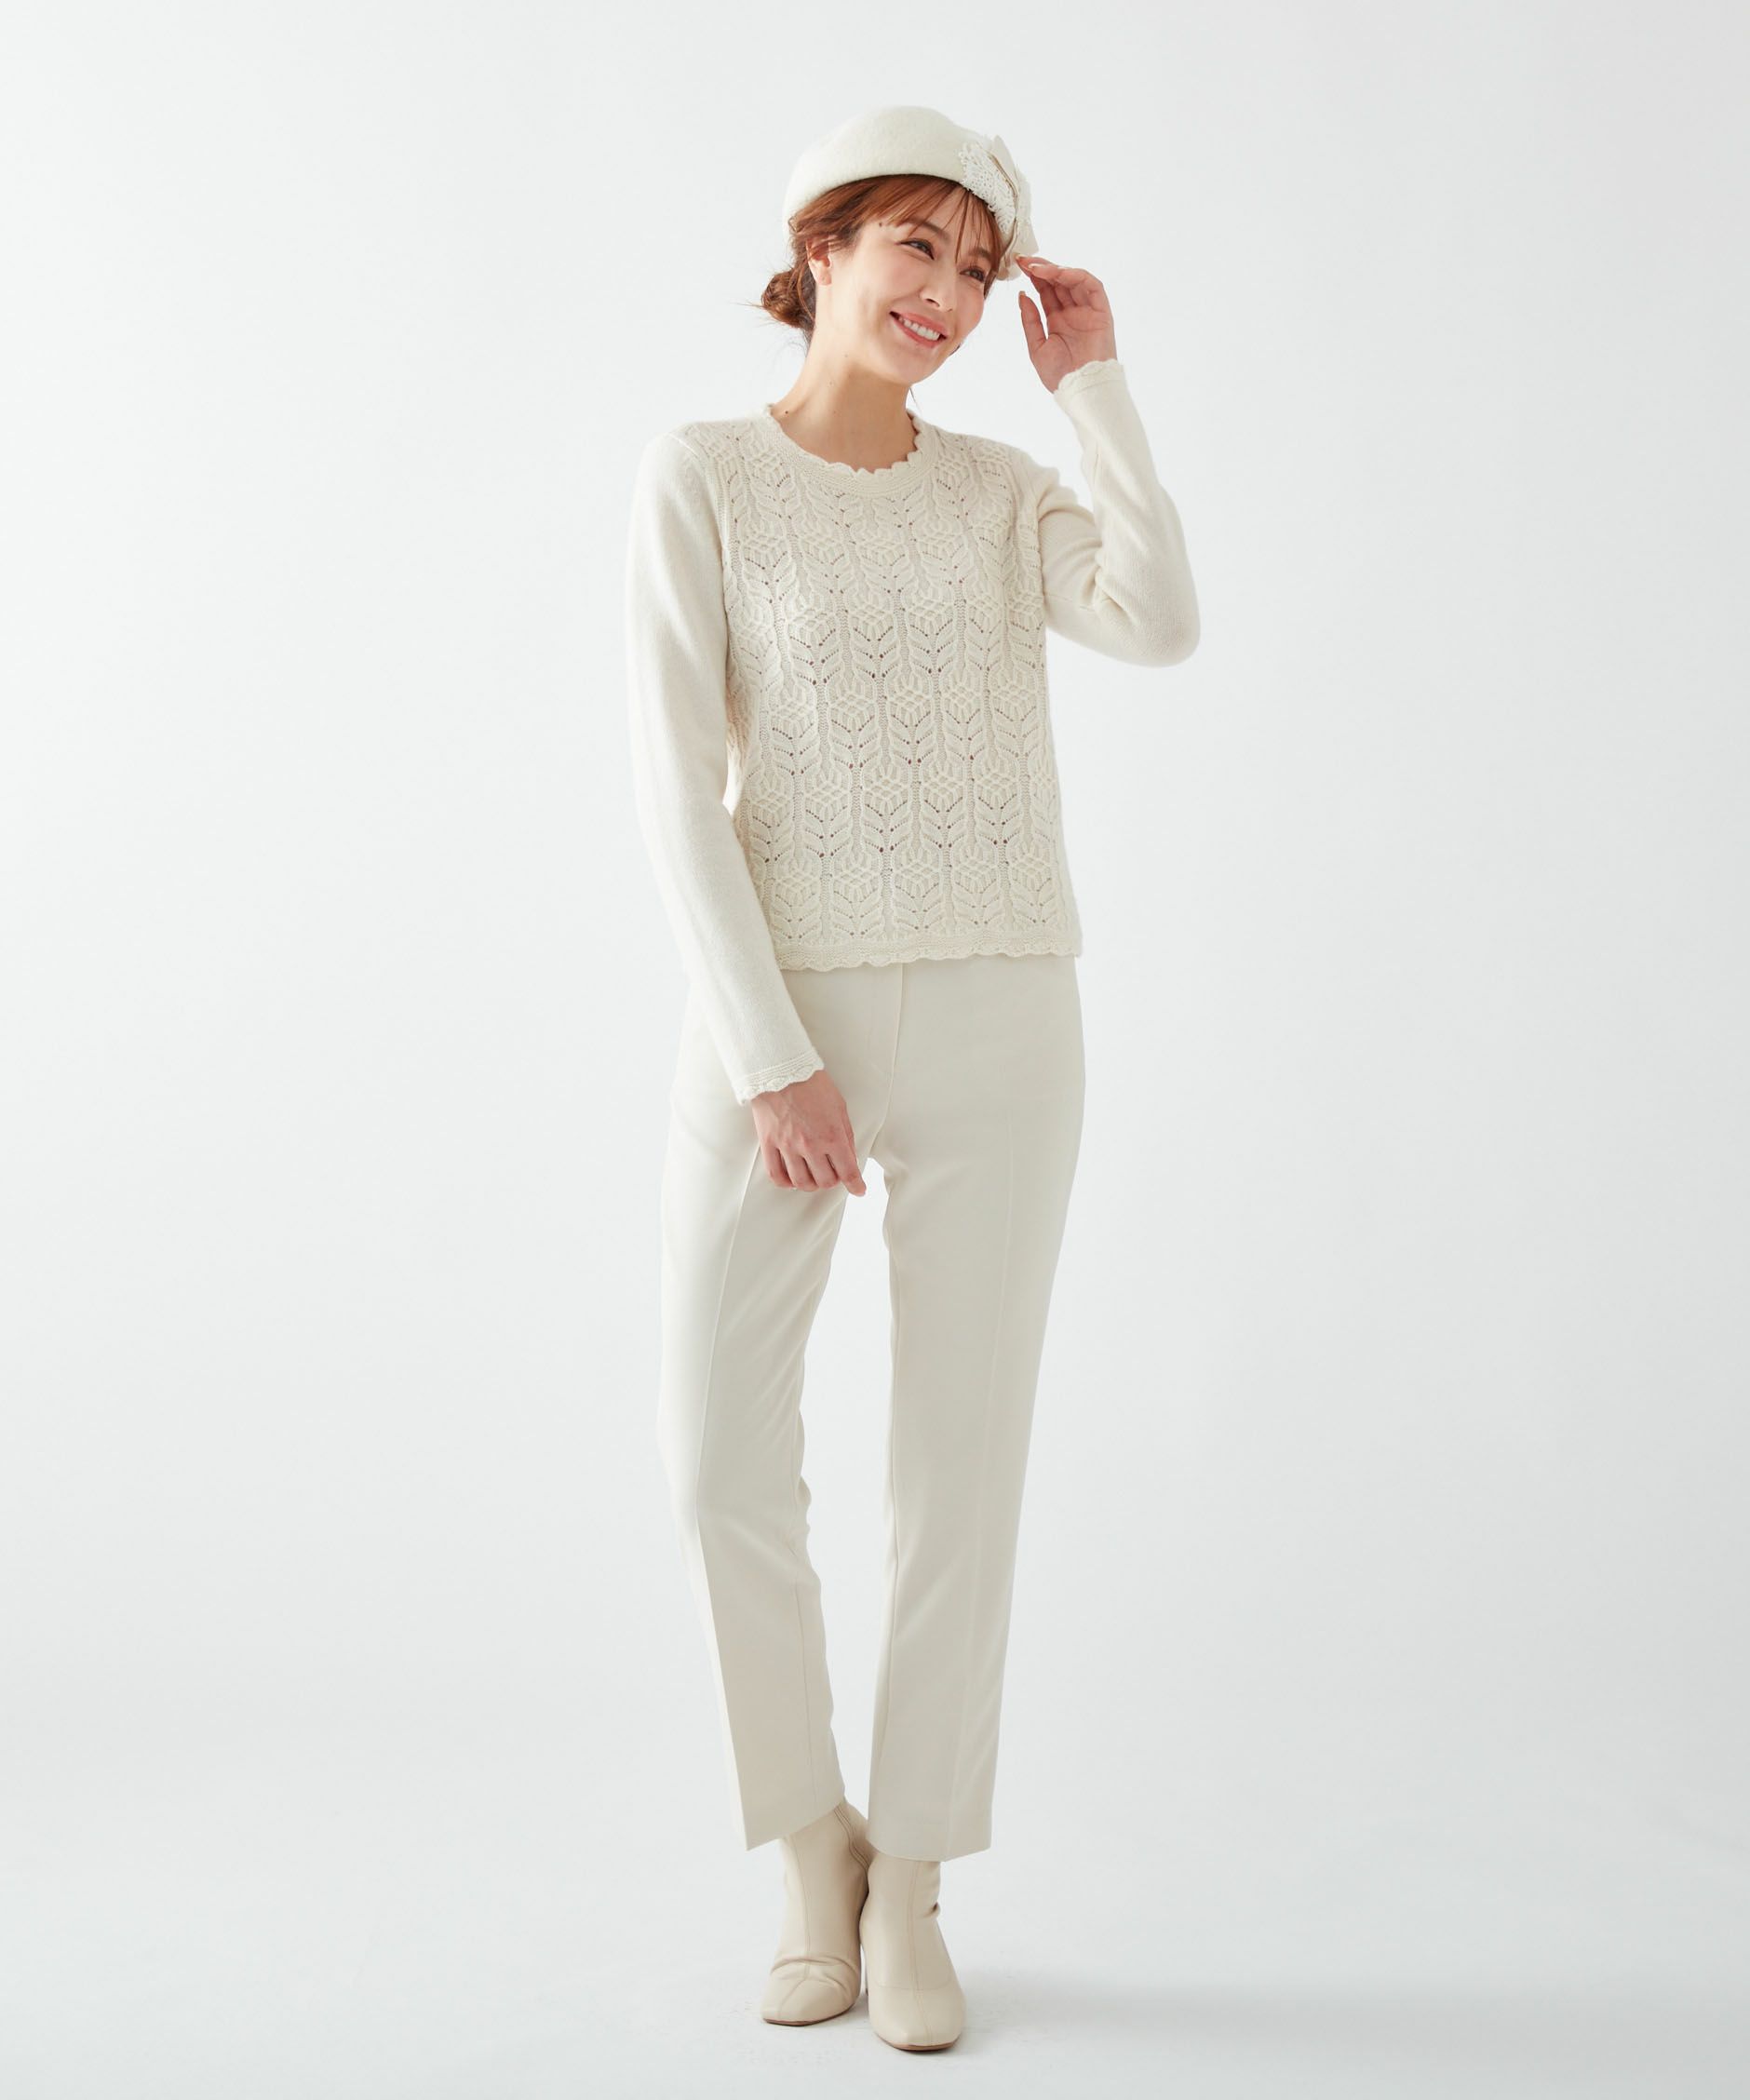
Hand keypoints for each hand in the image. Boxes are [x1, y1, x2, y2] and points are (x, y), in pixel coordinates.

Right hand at [750, 1068, 867, 1194]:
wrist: (781, 1070)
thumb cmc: (813, 1085)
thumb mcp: (840, 1108)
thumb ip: (846, 1136)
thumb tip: (850, 1158)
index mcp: (832, 1136)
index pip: (847, 1171)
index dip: (856, 1185)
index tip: (858, 1189)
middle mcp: (810, 1146)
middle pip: (825, 1181)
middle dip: (832, 1181)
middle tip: (832, 1174)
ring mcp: (787, 1146)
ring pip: (801, 1182)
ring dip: (810, 1184)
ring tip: (812, 1176)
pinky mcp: (769, 1143)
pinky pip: (776, 1175)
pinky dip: (786, 1183)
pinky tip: (791, 1179)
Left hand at [1013, 256, 1118, 391]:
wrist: (1080, 390)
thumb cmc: (1060, 376)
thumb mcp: (1036, 347)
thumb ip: (1030, 320)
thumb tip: (1023, 295)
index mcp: (1057, 321)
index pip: (1046, 291)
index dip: (1034, 276)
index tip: (1019, 265)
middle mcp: (1073, 313)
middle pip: (1058, 282)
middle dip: (1042, 268)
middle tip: (1025, 260)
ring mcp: (1088, 311)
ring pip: (1074, 281)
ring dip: (1057, 270)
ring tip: (1039, 268)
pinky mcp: (1102, 312)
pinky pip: (1093, 287)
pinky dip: (1077, 276)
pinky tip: (1061, 274)